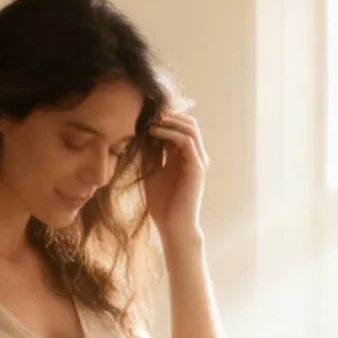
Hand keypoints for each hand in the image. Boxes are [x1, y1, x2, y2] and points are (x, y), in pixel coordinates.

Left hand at [144, 110, 207, 242]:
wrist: (172, 225)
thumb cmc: (162, 203)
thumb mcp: (150, 171)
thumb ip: (149, 153)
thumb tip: (139, 132)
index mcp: (184, 155)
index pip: (180, 126)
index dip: (164, 117)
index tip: (143, 115)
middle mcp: (194, 155)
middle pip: (188, 122)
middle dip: (169, 114)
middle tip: (148, 112)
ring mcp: (198, 160)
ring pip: (190, 127)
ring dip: (170, 120)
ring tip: (151, 120)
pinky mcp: (197, 167)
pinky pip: (186, 141)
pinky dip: (170, 133)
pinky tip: (154, 132)